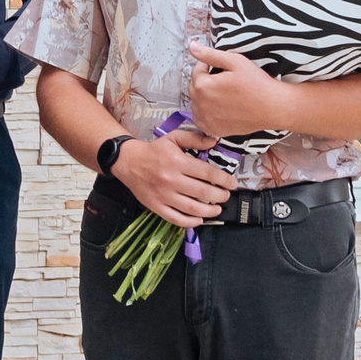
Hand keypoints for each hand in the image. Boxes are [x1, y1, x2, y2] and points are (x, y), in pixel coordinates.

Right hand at [113, 126, 237, 228]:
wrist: (128, 162)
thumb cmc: (153, 151)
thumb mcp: (173, 138)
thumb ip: (194, 139)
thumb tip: (214, 142)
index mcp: (177, 162)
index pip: (208, 173)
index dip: (224, 180)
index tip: (232, 183)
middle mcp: (171, 180)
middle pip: (203, 192)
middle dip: (220, 196)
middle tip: (225, 196)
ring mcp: (163, 195)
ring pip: (192, 208)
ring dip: (209, 211)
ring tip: (217, 209)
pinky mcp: (156, 206)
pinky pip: (175, 218)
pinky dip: (190, 222)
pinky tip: (199, 219)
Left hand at [184, 43, 292, 141]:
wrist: (273, 107)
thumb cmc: (257, 84)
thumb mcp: (235, 62)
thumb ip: (211, 54)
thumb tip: (192, 46)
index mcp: (203, 86)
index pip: (197, 70)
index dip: (209, 66)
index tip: (222, 69)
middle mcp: (200, 104)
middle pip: (194, 87)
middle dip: (206, 81)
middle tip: (225, 81)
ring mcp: (206, 119)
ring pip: (197, 103)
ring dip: (205, 96)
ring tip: (225, 94)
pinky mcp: (213, 129)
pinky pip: (201, 119)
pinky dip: (206, 112)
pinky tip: (221, 107)